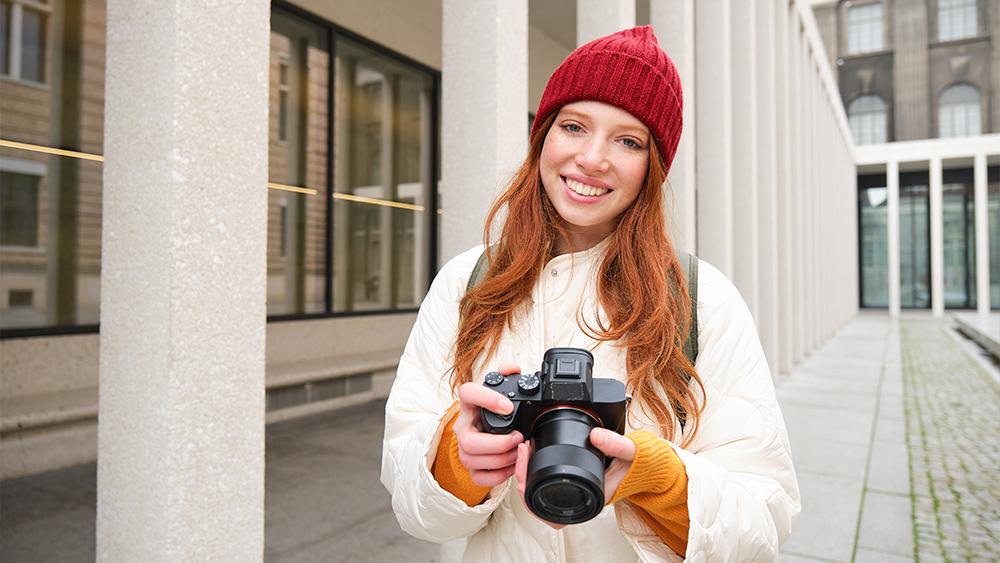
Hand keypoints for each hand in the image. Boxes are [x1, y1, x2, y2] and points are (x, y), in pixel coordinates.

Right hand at [453, 363, 525, 486]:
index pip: (467, 393)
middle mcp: (462, 427)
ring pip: (473, 461)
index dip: (486, 399)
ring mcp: (463, 449)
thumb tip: (513, 369)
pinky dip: (499, 475)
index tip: (508, 406)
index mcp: (469, 404)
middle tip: (518, 436)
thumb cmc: (490, 410)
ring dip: (502, 459)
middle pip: (468, 441)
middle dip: (498, 443)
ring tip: (518, 451)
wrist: (482, 428)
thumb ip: (505, 375)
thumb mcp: (497, 390)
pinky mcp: (471, 467)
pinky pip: (480, 478)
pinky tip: (511, 465)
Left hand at [514, 426, 635, 529]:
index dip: (529, 491)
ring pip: (537, 491)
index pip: (548, 507)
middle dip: (521, 475)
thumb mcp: (630, 452)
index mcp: (588, 498)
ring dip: (526, 471)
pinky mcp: (572, 480)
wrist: (647, 466)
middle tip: (522, 450)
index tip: (523, 468)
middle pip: (535, 498)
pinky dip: (534, 469)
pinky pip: (545, 481)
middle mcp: (578, 498)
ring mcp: (573, 491)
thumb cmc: (638, 466)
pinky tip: (532, 453)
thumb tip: (595, 435)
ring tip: (524, 449)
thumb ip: (616, 444)